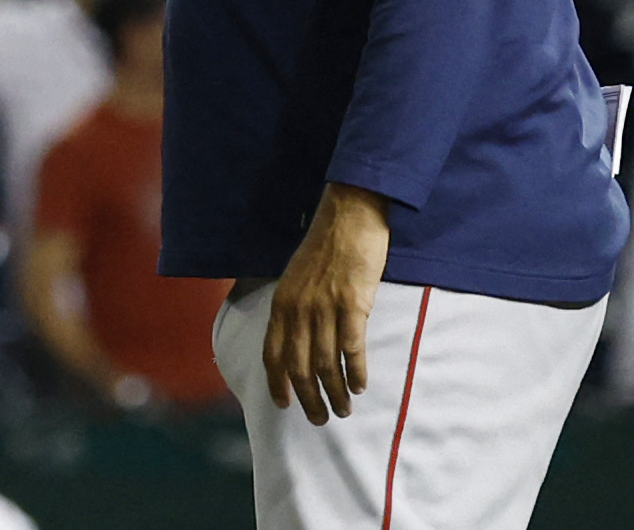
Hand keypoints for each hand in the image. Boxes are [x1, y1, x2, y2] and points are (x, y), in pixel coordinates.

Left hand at [264, 183, 388, 424]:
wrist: (349, 215)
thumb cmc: (324, 245)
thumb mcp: (295, 276)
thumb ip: (293, 307)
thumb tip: (295, 338)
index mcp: (281, 303)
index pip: (272, 354)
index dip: (277, 383)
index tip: (283, 405)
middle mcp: (298, 310)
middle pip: (299, 367)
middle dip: (310, 399)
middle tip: (321, 418)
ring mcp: (324, 308)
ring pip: (326, 364)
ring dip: (336, 392)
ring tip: (345, 409)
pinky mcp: (352, 304)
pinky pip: (352, 348)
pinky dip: (356, 371)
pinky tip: (361, 385)